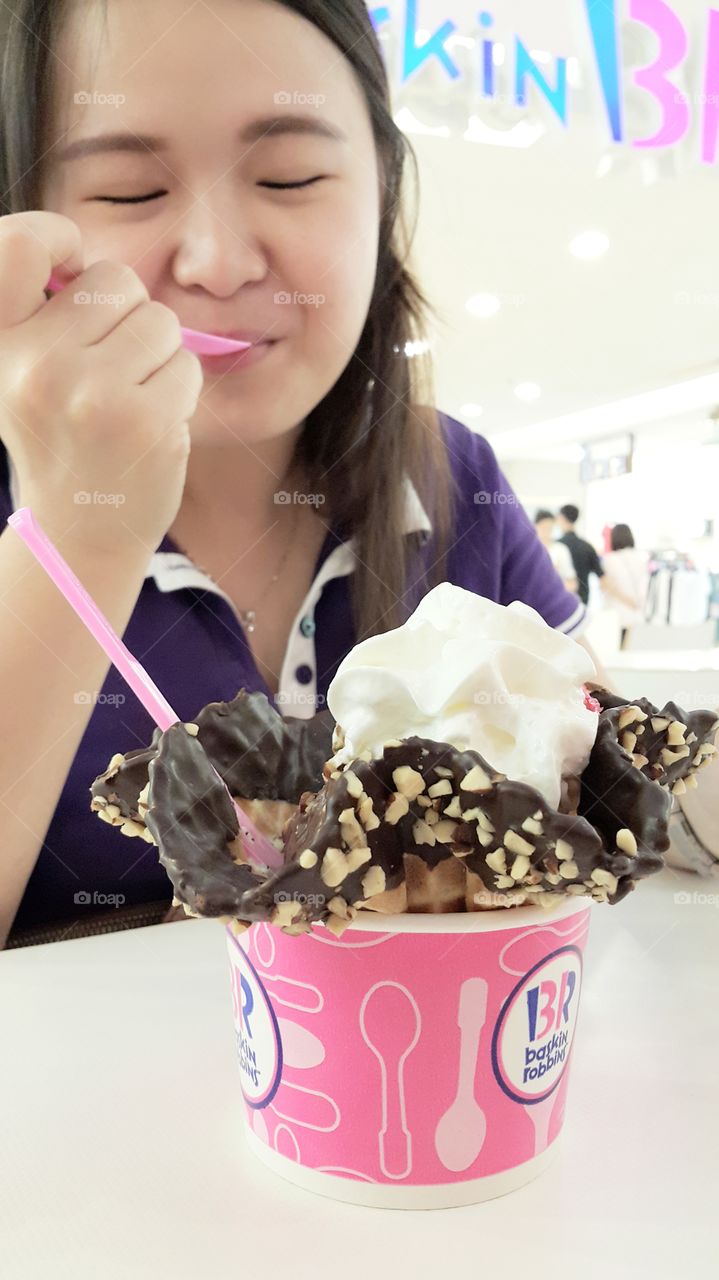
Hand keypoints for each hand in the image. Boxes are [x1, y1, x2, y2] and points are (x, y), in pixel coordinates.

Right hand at [0, 211, 202, 558]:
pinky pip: (185, 364)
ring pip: (159, 320)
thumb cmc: (60, 437)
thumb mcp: (23, 370)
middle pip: (114, 278)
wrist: (80, 532)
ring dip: (157, 355)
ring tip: (127, 401)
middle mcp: (35, 366)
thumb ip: (42, 311)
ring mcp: (91, 395)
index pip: (17, 245)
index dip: (53, 236)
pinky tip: (150, 424)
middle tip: (106, 373)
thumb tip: (80, 252)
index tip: (71, 260)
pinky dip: (179, 389)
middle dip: (125, 315)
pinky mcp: (144, 421)